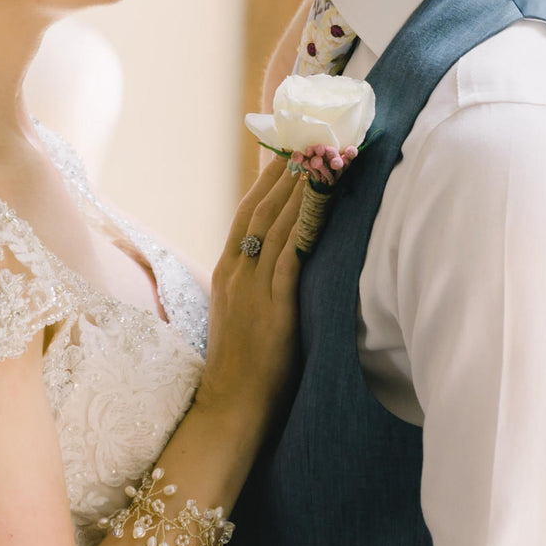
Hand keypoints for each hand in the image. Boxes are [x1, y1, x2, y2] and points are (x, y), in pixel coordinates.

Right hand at [198, 155, 302, 434]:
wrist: (230, 406)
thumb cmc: (242, 366)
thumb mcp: (239, 315)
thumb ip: (254, 285)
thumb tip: (279, 263)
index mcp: (226, 272)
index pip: (245, 213)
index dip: (265, 180)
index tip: (284, 151)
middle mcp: (236, 273)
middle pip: (259, 209)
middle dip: (284, 173)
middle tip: (307, 139)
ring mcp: (252, 289)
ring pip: (275, 226)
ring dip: (298, 190)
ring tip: (318, 159)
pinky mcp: (273, 307)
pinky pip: (289, 257)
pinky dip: (303, 227)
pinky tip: (319, 206)